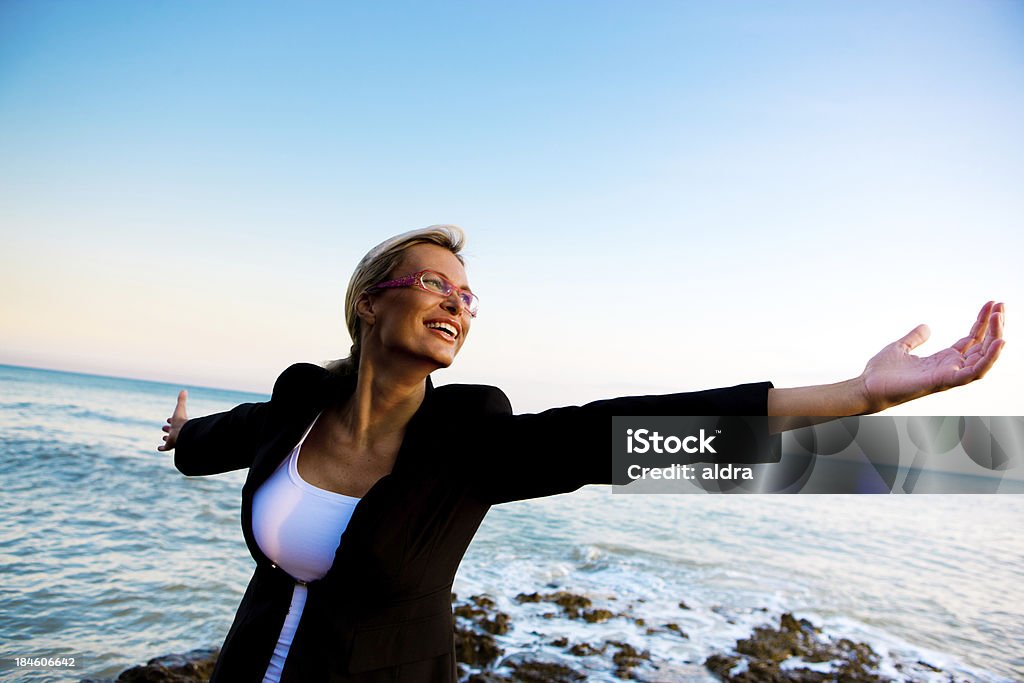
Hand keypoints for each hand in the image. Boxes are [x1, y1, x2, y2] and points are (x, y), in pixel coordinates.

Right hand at [157, 390, 189, 451]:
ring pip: (170, 439)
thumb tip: (184, 390)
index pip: (176, 421)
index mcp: (179, 424)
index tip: (169, 419)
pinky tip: (159, 448)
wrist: (183, 434)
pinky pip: (165, 448)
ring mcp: (173, 439)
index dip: (172, 420)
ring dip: (167, 438)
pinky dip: (162, 448)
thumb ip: (181, 400)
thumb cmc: (181, 421)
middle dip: (169, 428)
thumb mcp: (180, 408)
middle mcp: (177, 432)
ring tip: (164, 437)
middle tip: (165, 427)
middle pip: (173, 430)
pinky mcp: (170, 445)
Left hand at [859, 301, 1004, 411]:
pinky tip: (998, 341)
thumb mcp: (901, 347)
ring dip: (995, 337)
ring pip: (983, 358)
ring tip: (999, 317)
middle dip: (994, 326)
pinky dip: (989, 358)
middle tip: (1001, 305)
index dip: (982, 323)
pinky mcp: (943, 382)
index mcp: (942, 360)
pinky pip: (974, 372)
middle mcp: (950, 368)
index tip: (991, 304)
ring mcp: (948, 376)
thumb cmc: (882, 373)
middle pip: (982, 347)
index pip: (971, 340)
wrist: (867, 387)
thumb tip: (926, 326)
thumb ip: (915, 338)